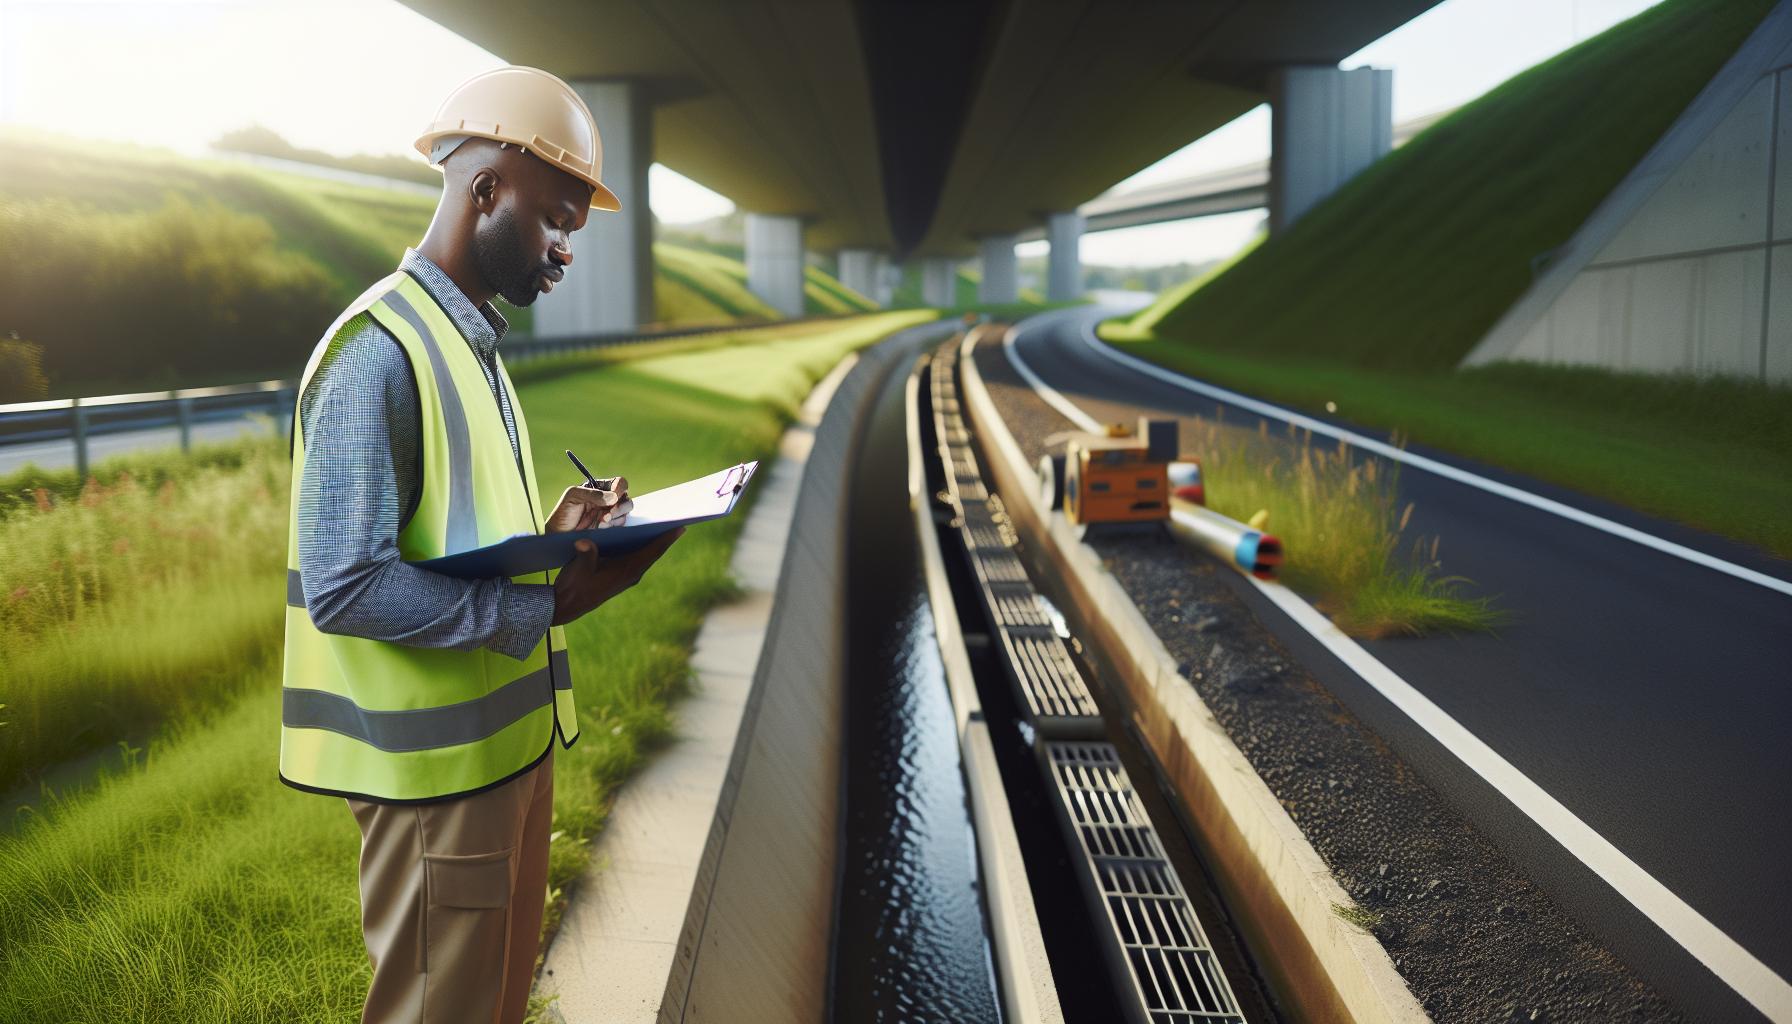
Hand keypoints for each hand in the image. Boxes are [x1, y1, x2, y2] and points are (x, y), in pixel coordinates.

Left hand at [546, 475, 630, 531]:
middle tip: (608, 514)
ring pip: (625, 512)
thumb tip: (613, 497)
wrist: (559, 534)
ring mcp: (609, 513)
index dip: (620, 489)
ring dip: (615, 518)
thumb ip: (592, 494)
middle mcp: (607, 500)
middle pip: (626, 498)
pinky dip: (612, 526)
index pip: (618, 483)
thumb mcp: (572, 496)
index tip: (614, 498)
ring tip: (600, 522)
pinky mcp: (610, 526)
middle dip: (620, 507)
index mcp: (599, 488)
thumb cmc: (563, 513)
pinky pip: (620, 524)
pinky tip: (599, 528)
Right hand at [550, 527, 683, 624]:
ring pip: (646, 554)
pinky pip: (637, 556)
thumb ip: (585, 554)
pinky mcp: (621, 574)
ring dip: (654, 539)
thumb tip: (584, 542)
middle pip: (654, 551)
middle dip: (665, 536)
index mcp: (627, 570)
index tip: (682, 528)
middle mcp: (632, 573)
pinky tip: (641, 532)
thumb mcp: (579, 568)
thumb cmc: (575, 586)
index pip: (652, 552)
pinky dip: (642, 544)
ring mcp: (627, 575)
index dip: (667, 539)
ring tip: (664, 522)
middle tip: (678, 519)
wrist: (567, 604)